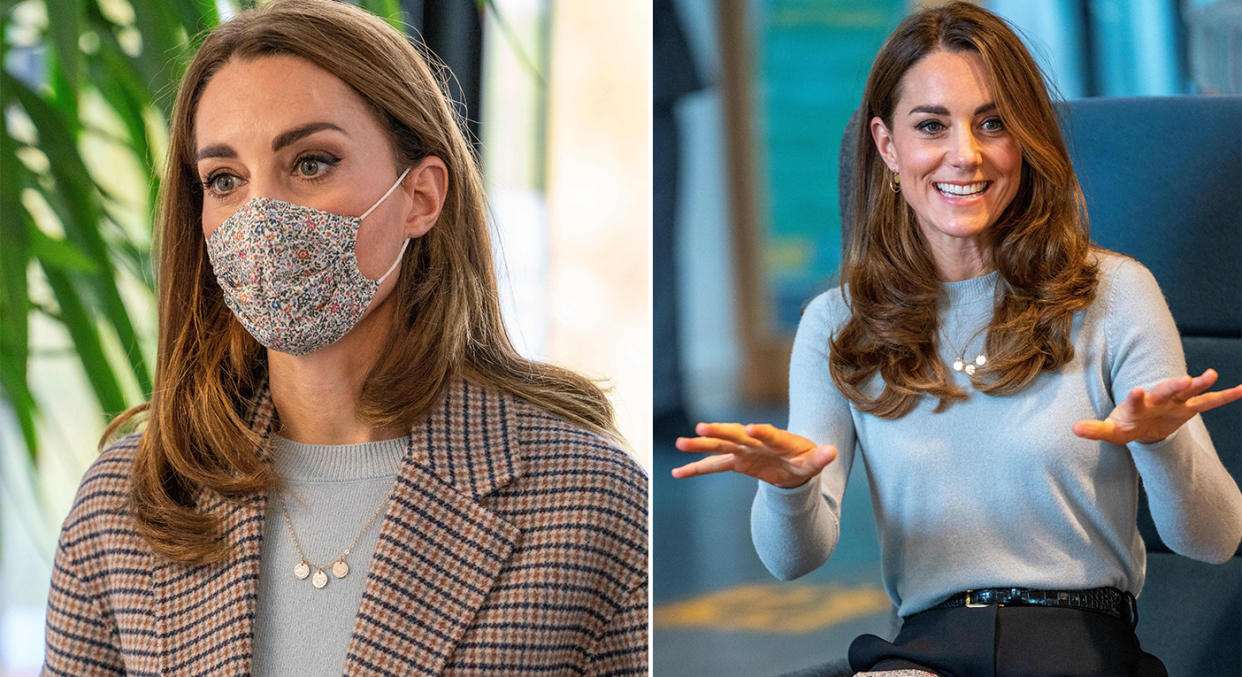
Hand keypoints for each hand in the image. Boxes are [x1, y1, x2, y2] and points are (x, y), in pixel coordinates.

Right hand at [670, 422, 836, 488]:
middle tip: (701, 428)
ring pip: (719, 445)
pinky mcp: (735, 461)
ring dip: (700, 445)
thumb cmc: (804, 460)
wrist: (792, 462)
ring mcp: (742, 450)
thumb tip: (832, 452)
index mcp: (777, 439)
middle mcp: (755, 441)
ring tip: (679, 443)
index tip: (749, 428)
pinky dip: (696, 468)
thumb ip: (820, 458)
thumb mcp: (814, 461)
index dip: (760, 431)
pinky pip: (712, 465)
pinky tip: (677, 472)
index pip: (769, 434)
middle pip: (735, 435)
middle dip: (719, 432)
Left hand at [1073, 369, 1241, 444]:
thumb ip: (1095, 429)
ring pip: (1189, 391)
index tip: (1137, 391)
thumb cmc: (1125, 425)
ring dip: (1198, 384)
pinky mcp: (1190, 408)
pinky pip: (1210, 402)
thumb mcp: (1111, 432)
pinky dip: (1226, 396)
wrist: (1142, 423)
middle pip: (1165, 391)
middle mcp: (1157, 399)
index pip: (1135, 400)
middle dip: (1173, 386)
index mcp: (1136, 405)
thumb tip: (1074, 429)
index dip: (1135, 397)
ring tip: (1210, 374)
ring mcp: (1175, 402)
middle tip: (1183, 379)